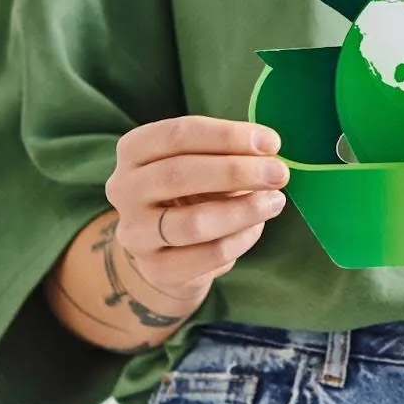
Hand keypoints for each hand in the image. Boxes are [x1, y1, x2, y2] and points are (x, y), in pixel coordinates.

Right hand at [105, 114, 289, 304]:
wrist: (166, 249)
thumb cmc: (191, 191)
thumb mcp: (202, 162)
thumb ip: (227, 153)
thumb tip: (268, 151)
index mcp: (133, 150)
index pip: (178, 135)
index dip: (228, 136)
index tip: (271, 142)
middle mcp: (124, 189)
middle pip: (181, 173)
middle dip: (237, 171)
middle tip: (279, 173)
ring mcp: (135, 232)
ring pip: (194, 222)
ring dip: (243, 210)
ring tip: (275, 201)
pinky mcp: (155, 268)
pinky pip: (207, 255)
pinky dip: (239, 240)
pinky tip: (256, 227)